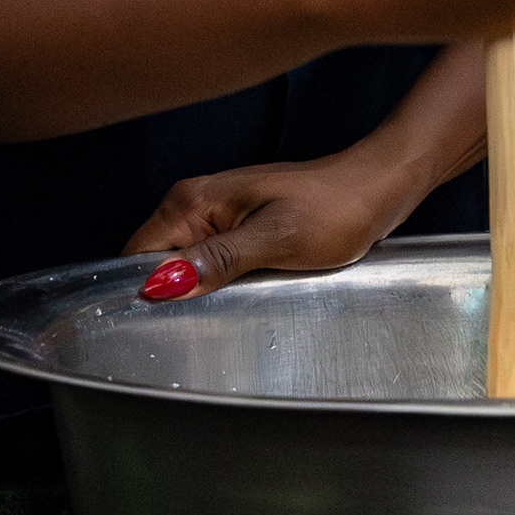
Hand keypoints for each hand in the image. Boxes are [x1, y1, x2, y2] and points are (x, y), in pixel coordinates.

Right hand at [125, 140, 441, 301]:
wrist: (377, 188)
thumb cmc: (334, 207)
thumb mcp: (276, 239)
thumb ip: (217, 261)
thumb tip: (163, 284)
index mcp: (194, 201)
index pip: (137, 255)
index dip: (143, 291)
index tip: (157, 325)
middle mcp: (196, 204)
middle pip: (155, 263)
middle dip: (168, 296)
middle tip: (196, 326)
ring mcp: (217, 217)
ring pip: (182, 267)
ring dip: (194, 293)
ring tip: (218, 314)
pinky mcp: (237, 230)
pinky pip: (208, 265)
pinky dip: (215, 285)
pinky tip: (234, 299)